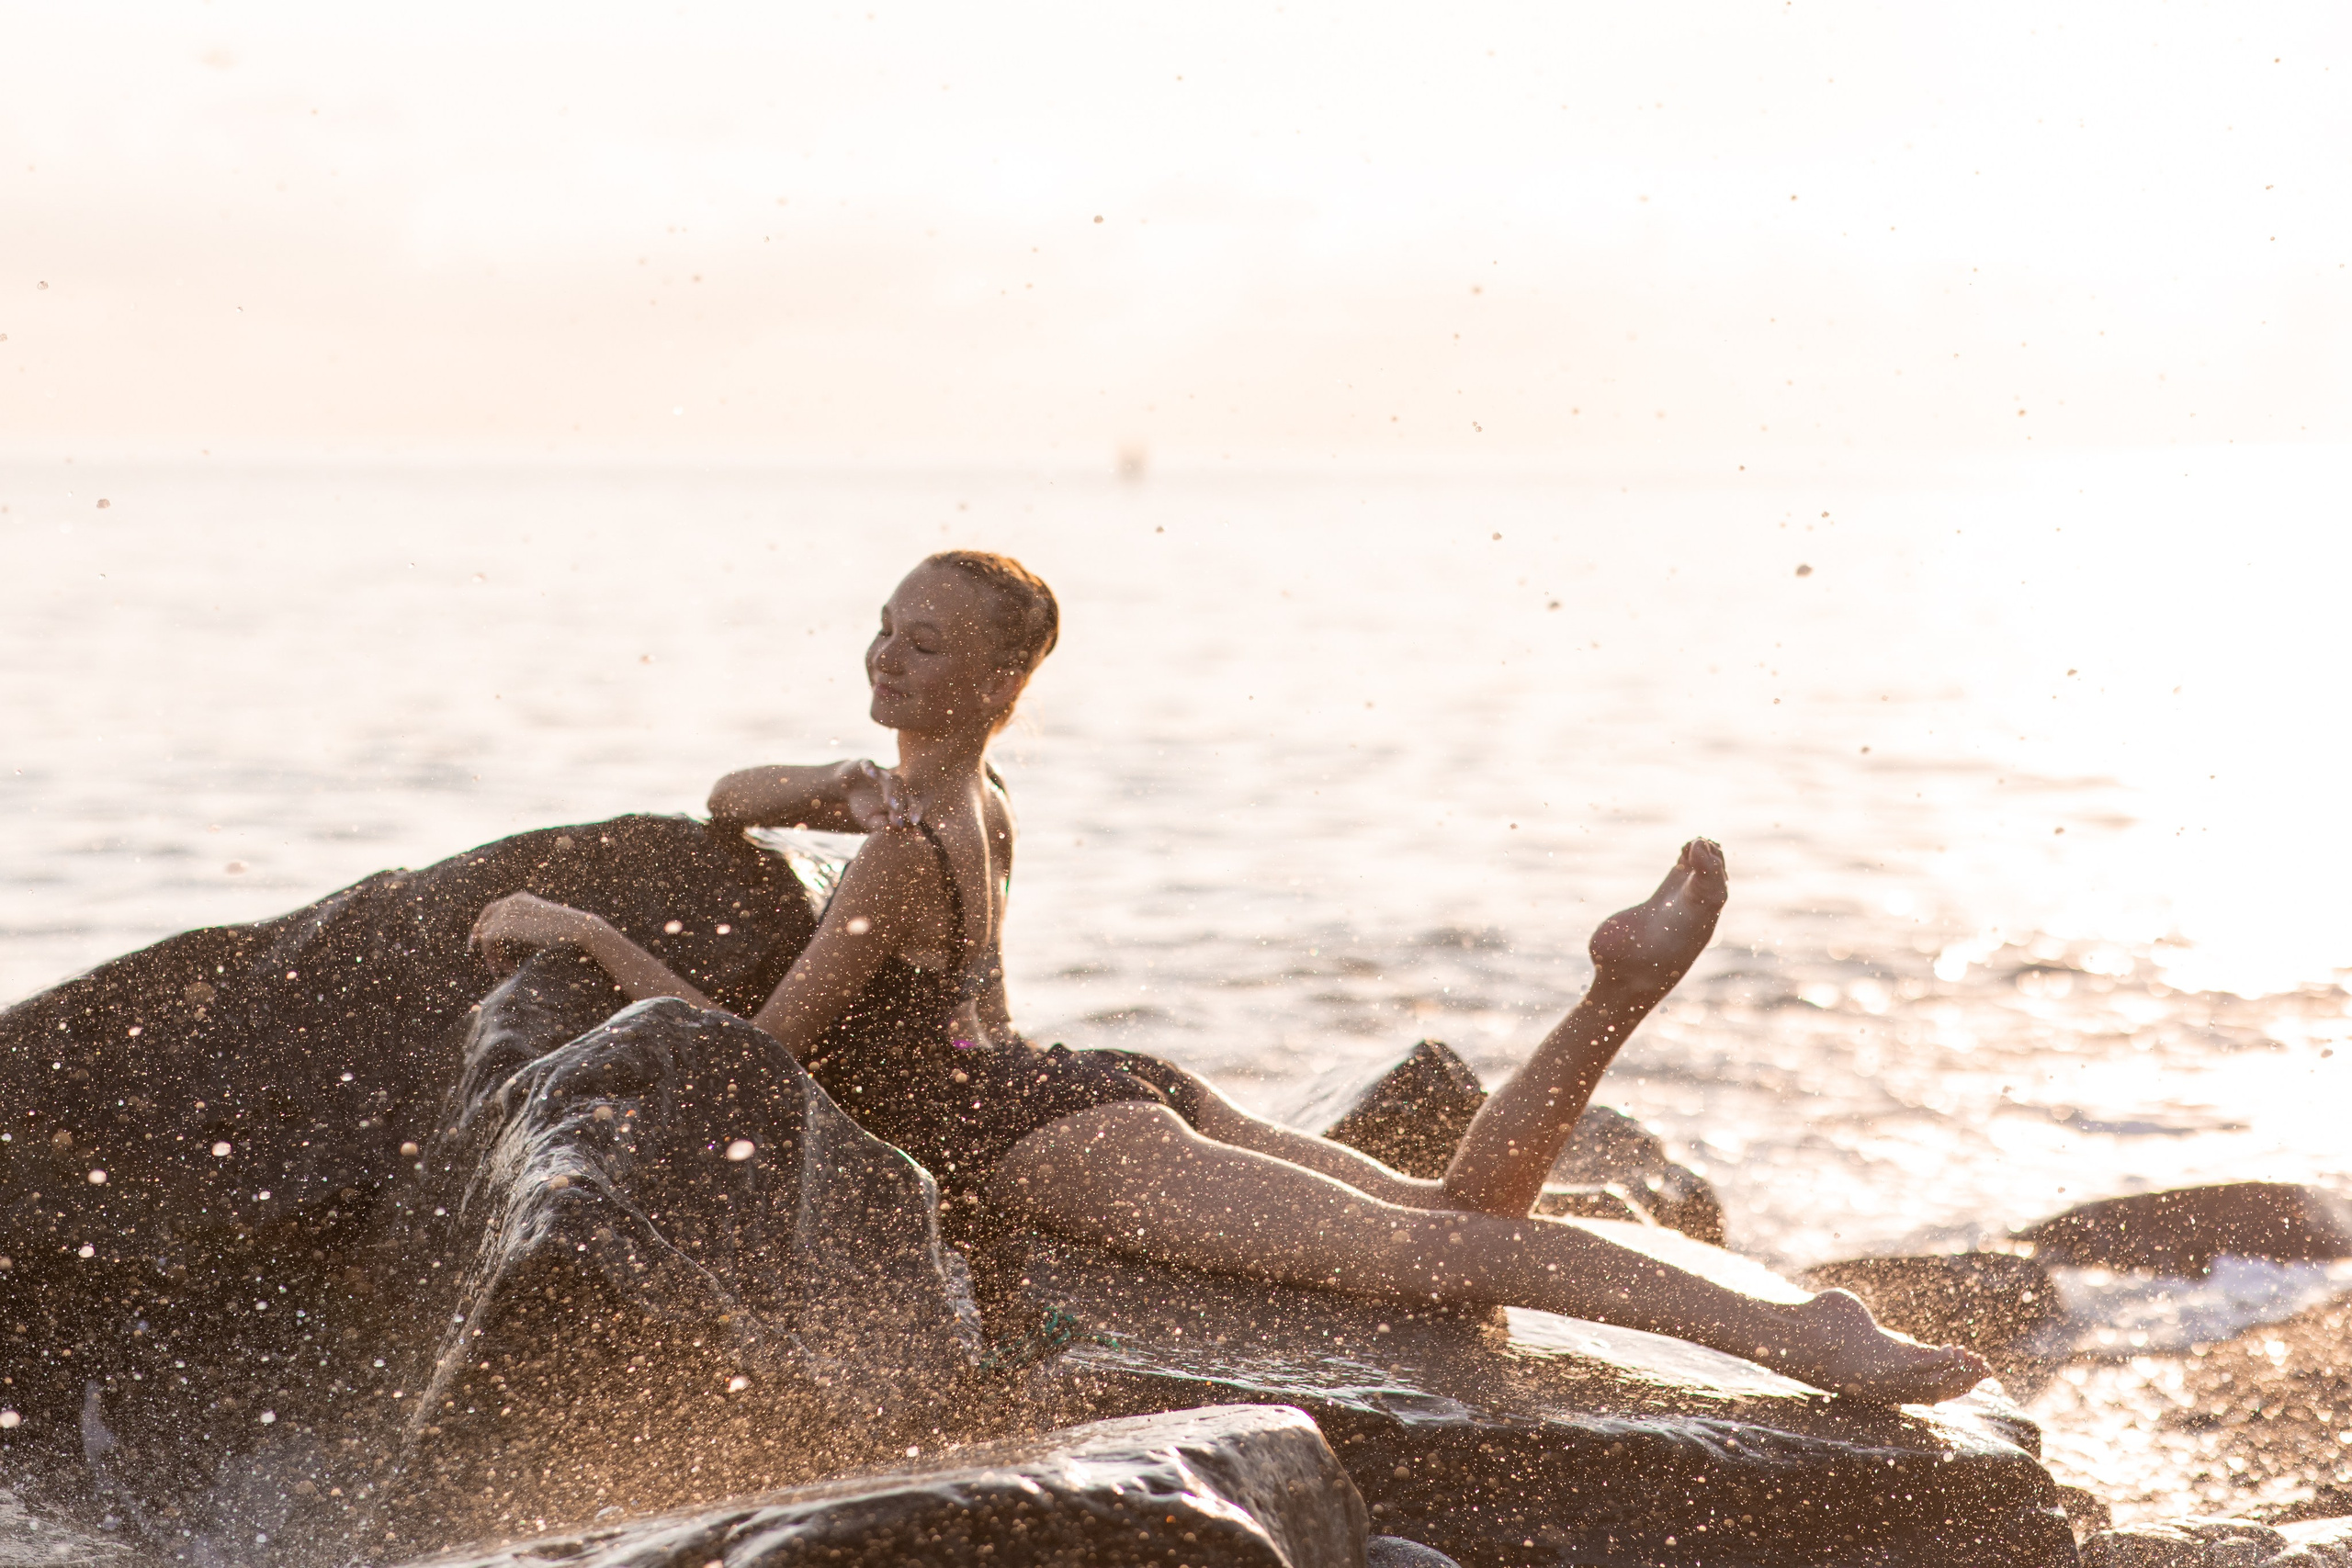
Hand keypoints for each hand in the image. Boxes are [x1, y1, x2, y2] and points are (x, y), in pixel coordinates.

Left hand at [470, 892, 601, 976]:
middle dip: (481, 940)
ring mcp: (507, 912)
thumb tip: (511, 943)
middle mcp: (510, 902)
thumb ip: (525, 928)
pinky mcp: (506, 925)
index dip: (484, 925)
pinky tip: (503, 969)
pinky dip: (491, 956)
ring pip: (485, 934)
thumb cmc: (566, 931)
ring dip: (491, 954)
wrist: (576, 928)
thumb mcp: (541, 926)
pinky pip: (487, 940)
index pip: (492, 910)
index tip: (480, 942)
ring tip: (504, 970)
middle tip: (482, 957)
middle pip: (485, 921)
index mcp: (520, 899)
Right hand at [842, 758, 918, 831]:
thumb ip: (879, 824)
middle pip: (904, 791)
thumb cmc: (862, 805)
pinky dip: (870, 768)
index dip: (914, 812)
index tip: (914, 822)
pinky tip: (870, 773)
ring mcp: (881, 774)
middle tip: (901, 813)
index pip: (912, 804)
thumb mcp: (869, 819)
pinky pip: (869, 765)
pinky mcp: (866, 765)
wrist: (845, 787)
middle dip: (903, 803)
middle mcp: (894, 785)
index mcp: (900, 799)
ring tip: (890, 802)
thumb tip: (890, 826)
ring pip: (891, 779)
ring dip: (892, 790)